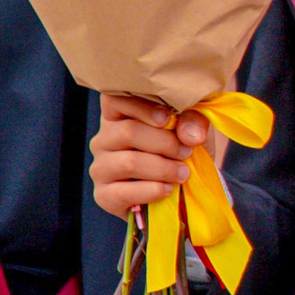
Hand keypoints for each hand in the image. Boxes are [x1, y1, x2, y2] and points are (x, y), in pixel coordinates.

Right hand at [89, 93, 205, 219]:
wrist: (184, 190)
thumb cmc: (183, 149)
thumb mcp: (194, 129)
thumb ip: (194, 121)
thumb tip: (190, 135)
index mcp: (119, 114)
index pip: (115, 99)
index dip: (141, 107)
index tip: (167, 118)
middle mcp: (104, 139)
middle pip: (128, 132)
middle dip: (165, 143)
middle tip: (186, 152)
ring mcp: (101, 167)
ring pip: (129, 162)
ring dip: (163, 168)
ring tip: (182, 173)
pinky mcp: (104, 195)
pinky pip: (124, 192)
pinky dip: (151, 191)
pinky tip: (167, 189)